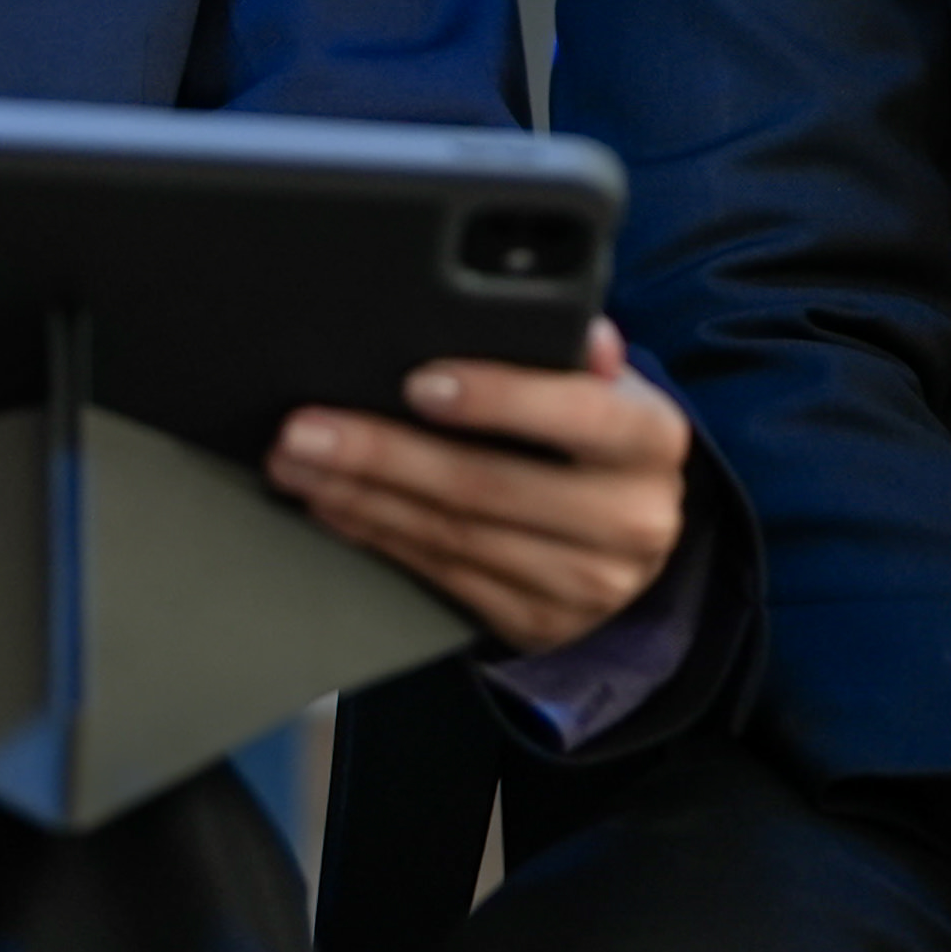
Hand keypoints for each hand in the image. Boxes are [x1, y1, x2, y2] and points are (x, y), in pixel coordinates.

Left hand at [267, 316, 692, 648]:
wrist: (631, 540)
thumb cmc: (601, 438)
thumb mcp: (608, 387)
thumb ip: (577, 355)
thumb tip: (580, 328)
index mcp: (652, 441)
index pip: (579, 414)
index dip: (498, 398)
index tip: (418, 383)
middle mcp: (631, 520)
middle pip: (489, 487)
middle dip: (384, 455)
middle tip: (307, 429)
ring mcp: (585, 585)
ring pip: (452, 539)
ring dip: (360, 498)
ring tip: (298, 463)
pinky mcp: (537, 623)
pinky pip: (441, 577)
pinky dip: (377, 537)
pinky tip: (334, 505)